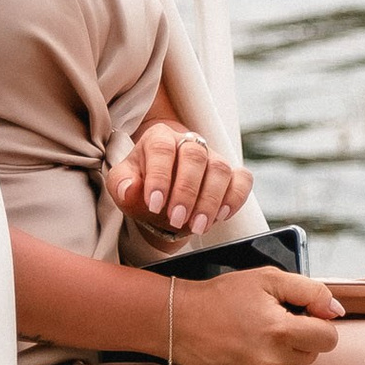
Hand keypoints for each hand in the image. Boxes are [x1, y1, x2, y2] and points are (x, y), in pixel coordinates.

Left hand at [106, 120, 252, 239]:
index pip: (162, 149)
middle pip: (195, 156)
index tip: (154, 205)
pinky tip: (222, 215)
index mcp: (159, 138)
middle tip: (176, 219)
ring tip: (197, 226)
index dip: (159, 176)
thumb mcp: (122, 185)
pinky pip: (242, 179)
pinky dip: (236, 197)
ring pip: (220, 168)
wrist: (161, 194)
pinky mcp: (231, 173)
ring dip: (210, 200)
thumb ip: (122, 185)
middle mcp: (189, 142)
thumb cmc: (140, 185)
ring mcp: (213, 157)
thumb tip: (129, 188)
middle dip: (186, 191)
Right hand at [163, 267, 341, 364]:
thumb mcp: (267, 279)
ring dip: (281, 353)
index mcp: (280, 330)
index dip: (319, 323)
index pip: (329, 339)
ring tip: (255, 335)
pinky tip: (242, 350)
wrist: (179, 320)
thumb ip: (309, 291)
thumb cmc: (223, 295)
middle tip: (273, 321)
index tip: (302, 315)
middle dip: (300, 337)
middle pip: (311, 354)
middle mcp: (271, 360)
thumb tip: (336, 311)